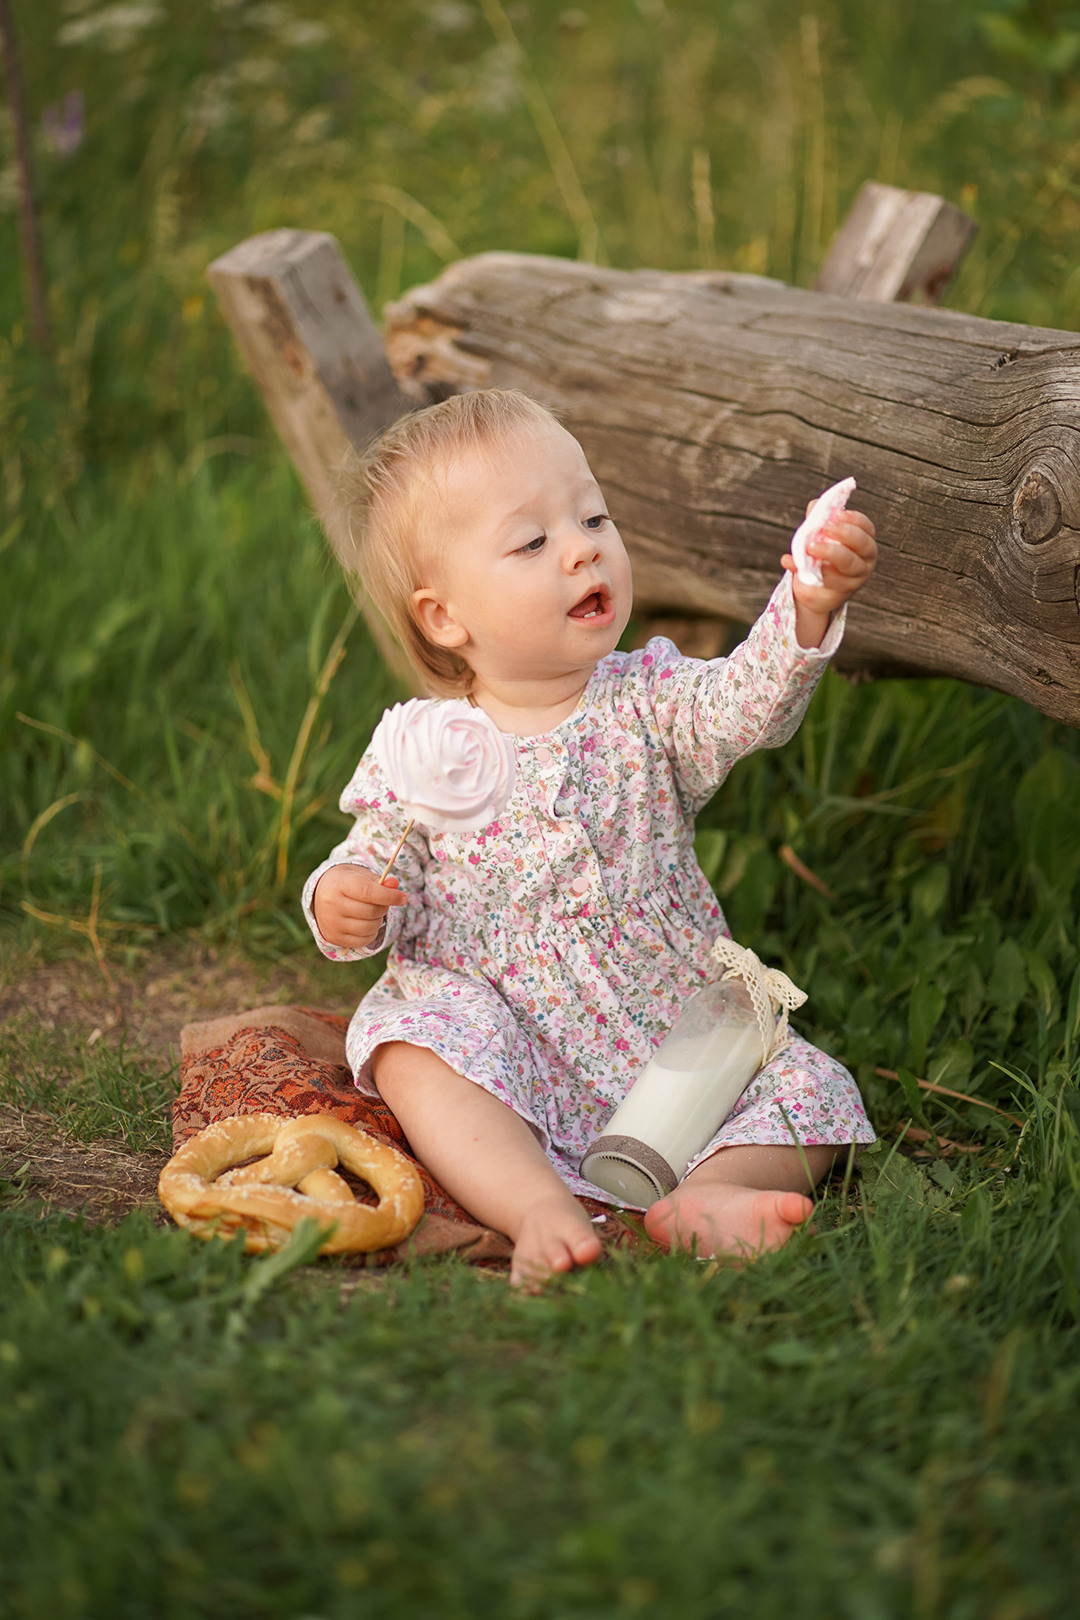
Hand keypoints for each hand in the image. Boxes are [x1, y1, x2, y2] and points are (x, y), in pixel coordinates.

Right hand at [312, 865, 406, 949]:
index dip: (389, 896)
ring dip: (378, 921)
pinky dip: (371, 933)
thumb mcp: (361, 875)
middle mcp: (332, 904)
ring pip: (368, 928)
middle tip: (382, 903)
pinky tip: (366, 923)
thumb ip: (379, 881)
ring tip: (372, 913)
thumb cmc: (347, 883)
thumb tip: (395, 885)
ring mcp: (332, 923)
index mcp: (339, 884)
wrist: (321, 894)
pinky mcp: (334, 938)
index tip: (403, 897)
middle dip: (383, 907)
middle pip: (371, 912)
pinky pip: (363, 940)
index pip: (368, 892)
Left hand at [782, 502, 876, 647]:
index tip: (837, 514)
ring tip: (811, 547)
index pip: (866, 527)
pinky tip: (794, 563)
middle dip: (845, 533)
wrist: (814, 591)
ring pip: (850, 564)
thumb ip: (818, 520)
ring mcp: (856, 577)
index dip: (854, 519)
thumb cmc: (820, 558)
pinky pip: (830, 581)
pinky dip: (811, 571)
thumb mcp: (819, 537)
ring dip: (830, 552)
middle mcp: (865, 559)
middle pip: (864, 544)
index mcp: (863, 541)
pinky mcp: (841, 592)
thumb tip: (815, 505)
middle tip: (825, 527)